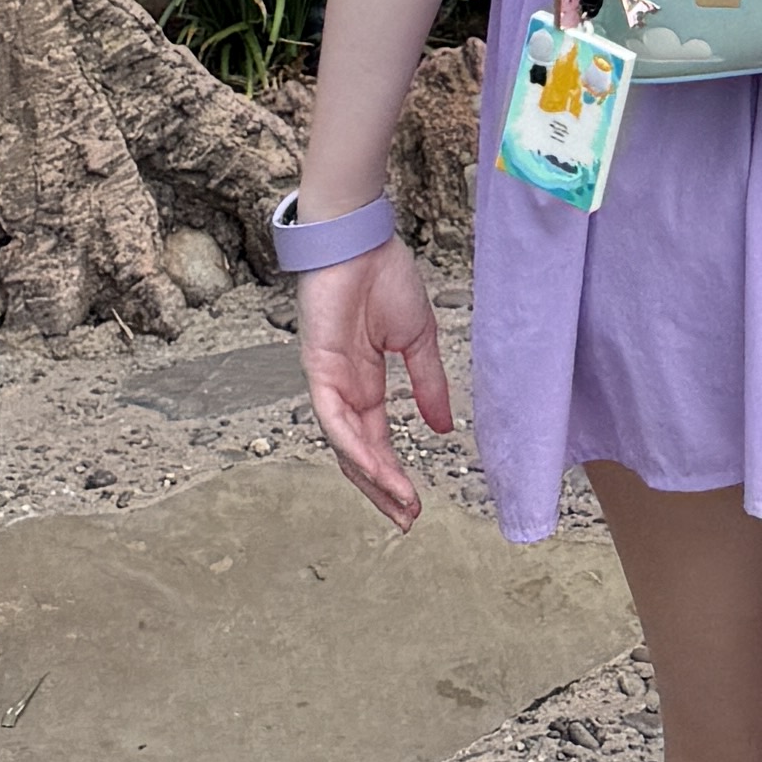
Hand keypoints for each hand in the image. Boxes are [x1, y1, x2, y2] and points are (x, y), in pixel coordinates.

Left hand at [302, 240, 453, 529]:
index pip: (376, 442)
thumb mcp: (418, 340)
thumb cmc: (385, 279)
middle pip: (357, 456)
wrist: (361, 240)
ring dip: (372, 478)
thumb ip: (428, 385)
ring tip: (400, 503)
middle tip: (406, 521)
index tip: (415, 504)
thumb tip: (442, 429)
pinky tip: (376, 469)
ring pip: (345, 446)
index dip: (394, 474)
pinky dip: (354, 446)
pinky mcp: (318, 370)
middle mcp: (343, 392)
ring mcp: (328, 383)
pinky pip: (333, 419)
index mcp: (366, 385)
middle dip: (380, 491)